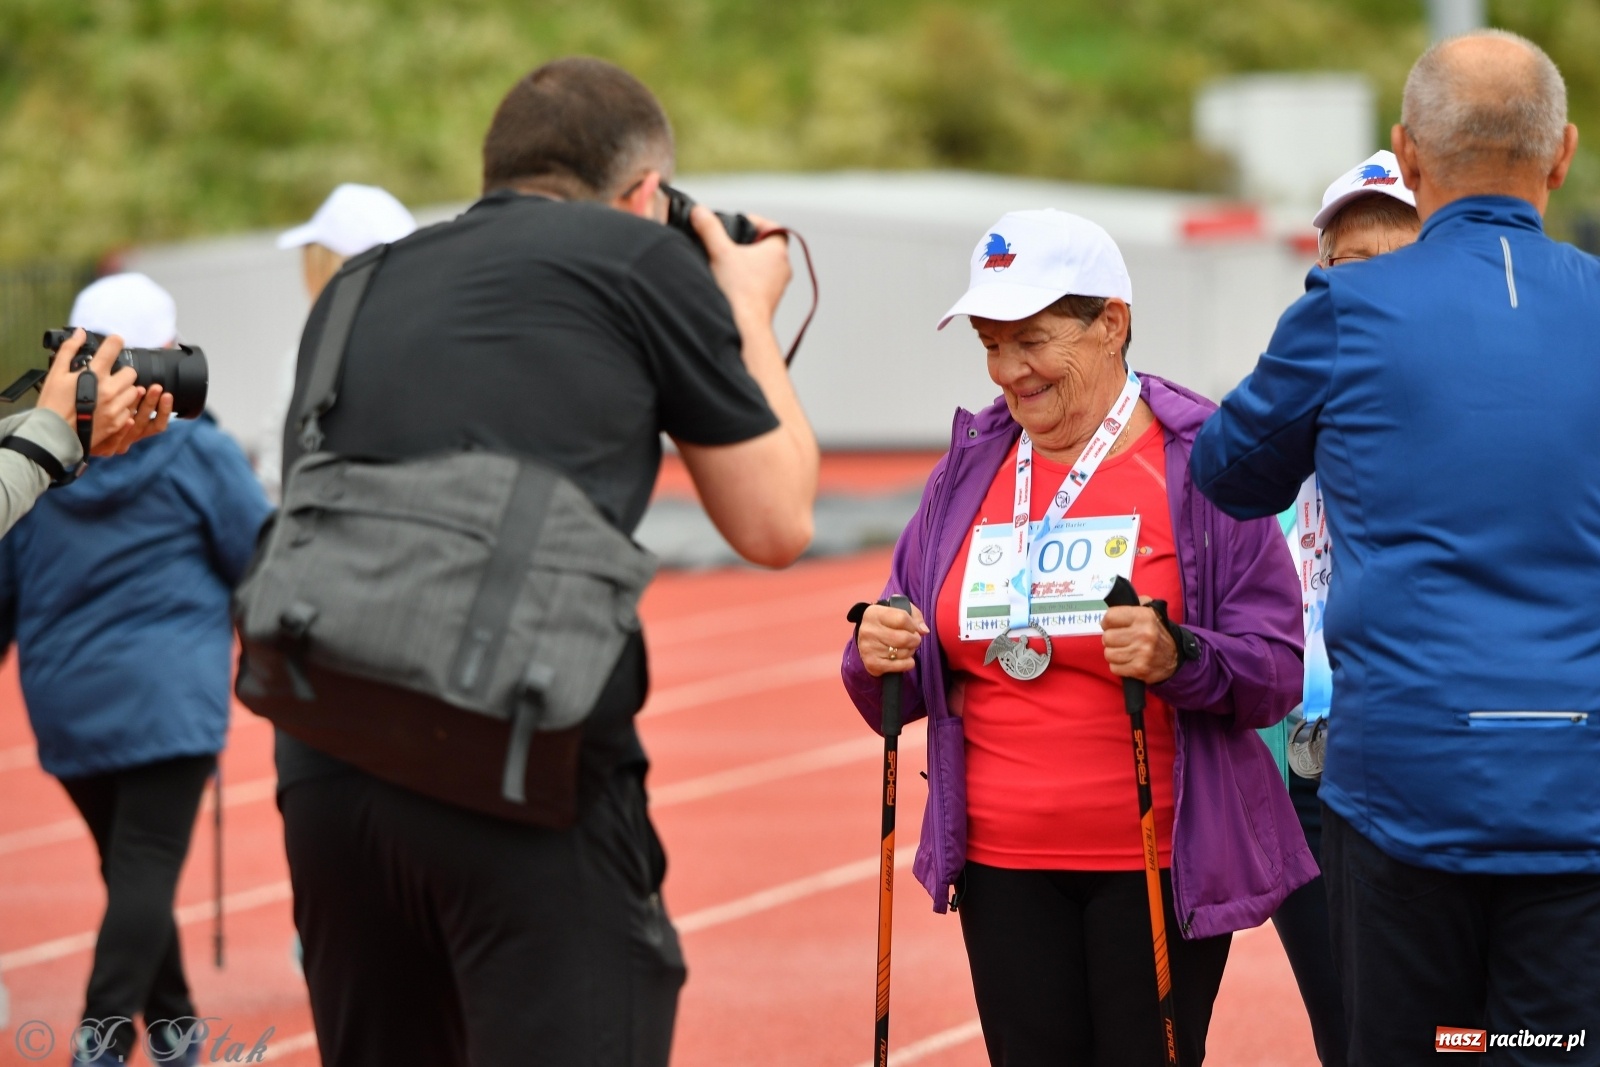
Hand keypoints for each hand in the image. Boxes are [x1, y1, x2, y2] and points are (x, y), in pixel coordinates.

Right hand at [35, 330, 172, 456]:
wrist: (53, 434)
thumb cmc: (53, 402)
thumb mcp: (56, 373)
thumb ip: (69, 350)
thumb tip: (80, 333)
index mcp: (94, 375)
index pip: (113, 349)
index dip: (115, 342)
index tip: (115, 342)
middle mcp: (109, 389)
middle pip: (131, 372)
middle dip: (122, 372)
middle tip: (110, 377)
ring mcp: (116, 407)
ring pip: (134, 391)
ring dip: (125, 390)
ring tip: (110, 393)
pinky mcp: (119, 422)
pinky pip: (130, 410)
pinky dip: (123, 407)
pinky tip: (110, 408)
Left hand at [94, 377, 171, 455]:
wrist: (74, 439)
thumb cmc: (95, 421)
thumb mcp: (116, 409)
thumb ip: (127, 396)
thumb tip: (137, 381)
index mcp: (138, 430)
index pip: (158, 423)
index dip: (164, 409)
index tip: (167, 395)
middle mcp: (132, 437)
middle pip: (148, 422)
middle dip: (153, 403)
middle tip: (157, 388)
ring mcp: (120, 444)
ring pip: (136, 429)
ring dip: (141, 410)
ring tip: (141, 391)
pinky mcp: (106, 450)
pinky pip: (117, 442)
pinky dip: (124, 431)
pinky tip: (128, 419)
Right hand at [692, 206, 790, 329]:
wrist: (744, 328)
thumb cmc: (738, 292)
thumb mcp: (720, 252)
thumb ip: (709, 228)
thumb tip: (699, 212)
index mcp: (777, 252)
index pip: (774, 227)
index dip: (756, 221)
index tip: (739, 223)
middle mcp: (782, 269)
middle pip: (766, 247)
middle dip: (747, 243)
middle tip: (728, 242)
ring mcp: (776, 287)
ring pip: (762, 267)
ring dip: (745, 263)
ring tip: (725, 263)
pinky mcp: (767, 302)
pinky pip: (758, 285)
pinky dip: (746, 281)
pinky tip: (728, 284)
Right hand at [857, 601, 928, 676]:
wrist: (864, 636)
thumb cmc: (886, 622)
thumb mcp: (899, 611)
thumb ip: (915, 616)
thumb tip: (924, 631)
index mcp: (874, 614)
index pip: (902, 618)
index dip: (913, 625)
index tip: (914, 628)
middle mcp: (868, 631)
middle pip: (904, 638)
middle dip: (915, 640)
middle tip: (914, 640)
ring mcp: (868, 649)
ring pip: (902, 653)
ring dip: (910, 651)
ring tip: (906, 647)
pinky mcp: (871, 664)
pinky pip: (899, 667)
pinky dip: (907, 664)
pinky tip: (904, 659)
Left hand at [1101, 596, 1179, 684]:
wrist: (1176, 656)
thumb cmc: (1157, 631)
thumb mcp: (1151, 610)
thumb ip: (1135, 601)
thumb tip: (1117, 597)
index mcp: (1144, 616)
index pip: (1109, 617)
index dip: (1108, 622)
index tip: (1113, 625)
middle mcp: (1143, 634)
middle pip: (1107, 637)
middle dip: (1111, 639)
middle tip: (1121, 639)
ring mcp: (1141, 653)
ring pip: (1108, 654)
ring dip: (1114, 653)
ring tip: (1125, 650)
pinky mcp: (1139, 669)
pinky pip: (1114, 668)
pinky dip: (1119, 666)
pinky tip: (1129, 661)